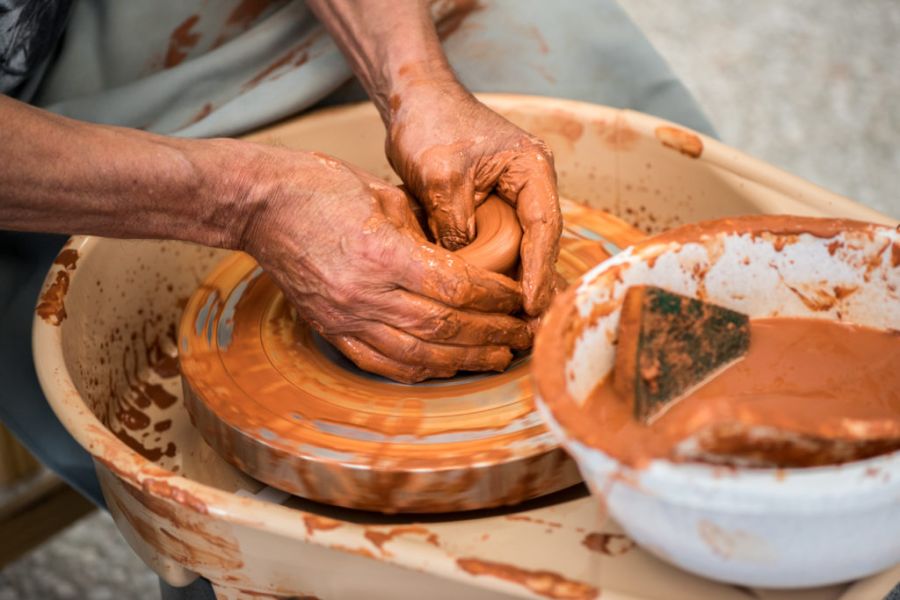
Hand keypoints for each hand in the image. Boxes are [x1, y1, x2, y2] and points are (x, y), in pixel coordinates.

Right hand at [236, 147, 531, 382]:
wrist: (260, 206)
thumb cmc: (320, 188)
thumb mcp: (383, 195)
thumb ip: (424, 232)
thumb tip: (464, 261)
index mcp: (382, 252)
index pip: (456, 287)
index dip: (495, 297)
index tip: (519, 298)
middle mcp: (365, 293)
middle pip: (444, 327)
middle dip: (492, 334)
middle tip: (524, 334)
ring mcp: (345, 317)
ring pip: (417, 354)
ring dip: (464, 359)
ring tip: (499, 358)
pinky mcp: (331, 329)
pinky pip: (381, 363)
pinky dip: (419, 369)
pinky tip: (446, 367)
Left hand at [385, 81, 561, 316]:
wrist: (413, 101)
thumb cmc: (431, 123)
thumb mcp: (441, 173)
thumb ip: (455, 219)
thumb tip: (462, 265)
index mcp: (531, 169)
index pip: (544, 227)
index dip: (540, 269)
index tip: (533, 304)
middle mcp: (529, 186)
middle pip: (540, 245)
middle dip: (536, 287)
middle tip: (531, 330)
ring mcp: (511, 198)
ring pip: (521, 250)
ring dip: (518, 286)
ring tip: (517, 328)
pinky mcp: (489, 209)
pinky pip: (500, 247)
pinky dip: (497, 274)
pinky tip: (493, 306)